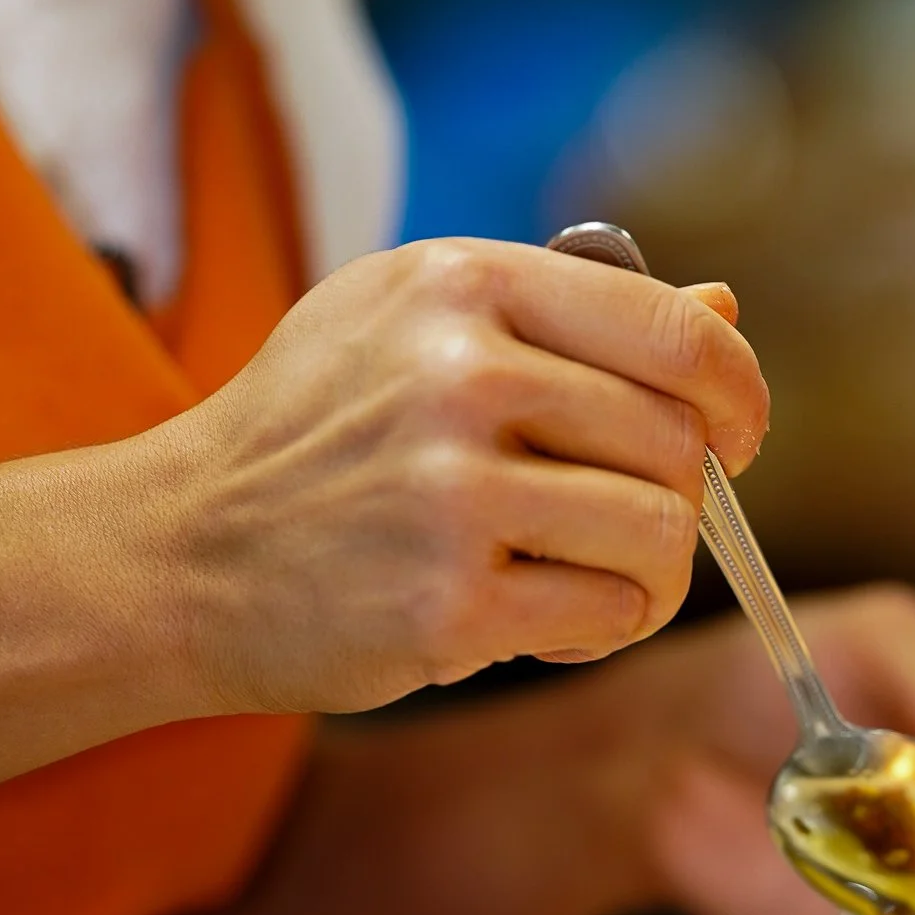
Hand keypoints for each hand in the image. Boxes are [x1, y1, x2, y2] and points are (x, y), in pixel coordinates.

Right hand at [156, 241, 767, 715]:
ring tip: (587, 579)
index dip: (738, 390)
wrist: (177, 550)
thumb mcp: (414, 324)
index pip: (674, 329)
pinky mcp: (446, 601)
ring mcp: (449, 491)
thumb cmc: (311, 431)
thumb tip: (723, 305)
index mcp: (461, 283)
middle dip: (682, 497)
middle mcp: (456, 374)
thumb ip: (569, 309)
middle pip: (678, 443)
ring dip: (649, 575)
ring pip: (660, 534)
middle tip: (629, 525)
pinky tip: (541, 621)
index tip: (737, 435)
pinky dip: (598, 630)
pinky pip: (607, 615)